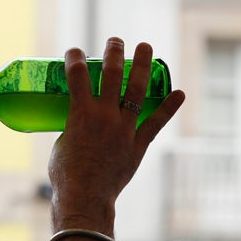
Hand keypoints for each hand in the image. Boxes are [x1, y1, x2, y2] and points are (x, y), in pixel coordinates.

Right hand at [48, 37, 184, 233]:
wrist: (84, 199)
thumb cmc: (65, 176)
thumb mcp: (61, 144)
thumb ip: (73, 128)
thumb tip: (80, 122)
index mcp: (80, 114)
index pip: (77, 74)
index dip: (75, 58)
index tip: (75, 51)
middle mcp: (105, 116)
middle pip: (112, 74)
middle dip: (114, 52)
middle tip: (116, 41)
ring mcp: (124, 129)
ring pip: (137, 90)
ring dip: (142, 65)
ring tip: (146, 47)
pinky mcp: (137, 145)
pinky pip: (155, 123)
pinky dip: (168, 108)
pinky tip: (179, 94)